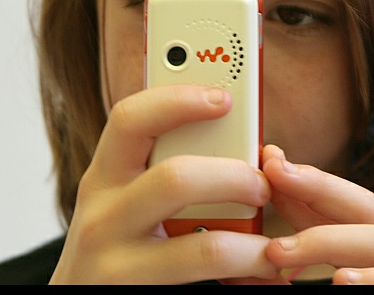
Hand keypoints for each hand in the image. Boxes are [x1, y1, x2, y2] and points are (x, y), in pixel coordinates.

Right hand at [49, 85, 278, 283]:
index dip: (178, 100)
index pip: (130, 119)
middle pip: (175, 178)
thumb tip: (235, 137)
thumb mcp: (124, 200)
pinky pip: (206, 279)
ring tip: (273, 246)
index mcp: (103, 176)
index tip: (225, 97)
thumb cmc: (119, 246)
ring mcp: (113, 261)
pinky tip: (262, 271)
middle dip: (233, 177)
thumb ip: (162, 166)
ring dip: (251, 245)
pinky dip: (246, 273)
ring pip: (203, 246)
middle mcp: (101, 215)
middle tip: (263, 186)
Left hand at [261, 144, 373, 284]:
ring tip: (280, 252)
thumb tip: (264, 191)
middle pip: (370, 208)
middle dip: (320, 189)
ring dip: (328, 240)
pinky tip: (342, 281)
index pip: (346, 198)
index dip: (309, 176)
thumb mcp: (325, 270)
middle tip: (274, 180)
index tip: (269, 160)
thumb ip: (299, 240)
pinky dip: (373, 282)